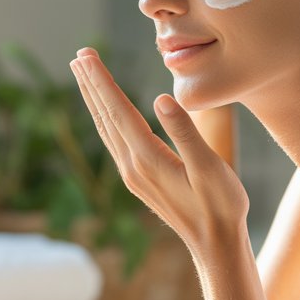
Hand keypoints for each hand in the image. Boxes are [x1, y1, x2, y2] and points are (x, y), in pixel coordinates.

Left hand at [69, 48, 248, 258]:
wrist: (214, 245)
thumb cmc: (221, 205)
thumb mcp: (210, 167)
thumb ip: (185, 131)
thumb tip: (160, 99)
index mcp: (148, 158)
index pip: (118, 110)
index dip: (102, 80)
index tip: (86, 55)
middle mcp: (132, 165)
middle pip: (105, 116)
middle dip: (91, 83)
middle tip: (78, 55)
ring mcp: (132, 174)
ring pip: (105, 128)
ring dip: (94, 99)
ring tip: (84, 75)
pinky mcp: (137, 179)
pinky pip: (113, 141)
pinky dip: (104, 118)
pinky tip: (104, 111)